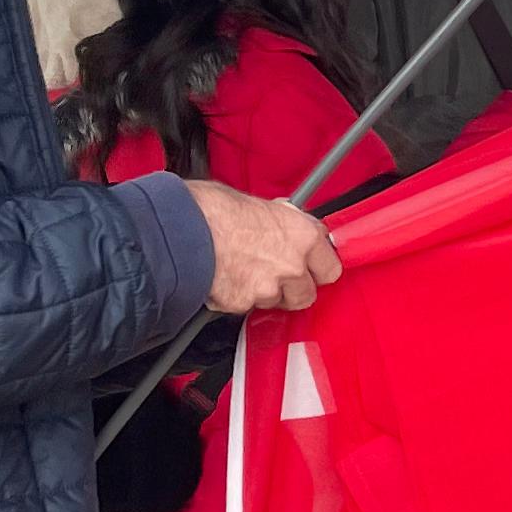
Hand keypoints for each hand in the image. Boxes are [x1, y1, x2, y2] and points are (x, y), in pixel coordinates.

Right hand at [187, 183, 340, 315]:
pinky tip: (225, 277)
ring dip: (264, 293)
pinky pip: (245, 306)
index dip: (318, 269)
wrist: (180, 228)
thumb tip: (285, 223)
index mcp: (303, 236)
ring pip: (275, 303)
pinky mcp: (242, 304)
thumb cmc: (214, 209)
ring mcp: (268, 289)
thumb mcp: (261, 205)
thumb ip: (282, 222)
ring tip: (243, 271)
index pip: (331, 268)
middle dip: (293, 289)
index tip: (311, 266)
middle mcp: (292, 266)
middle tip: (276, 274)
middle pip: (307, 295)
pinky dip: (237, 296)